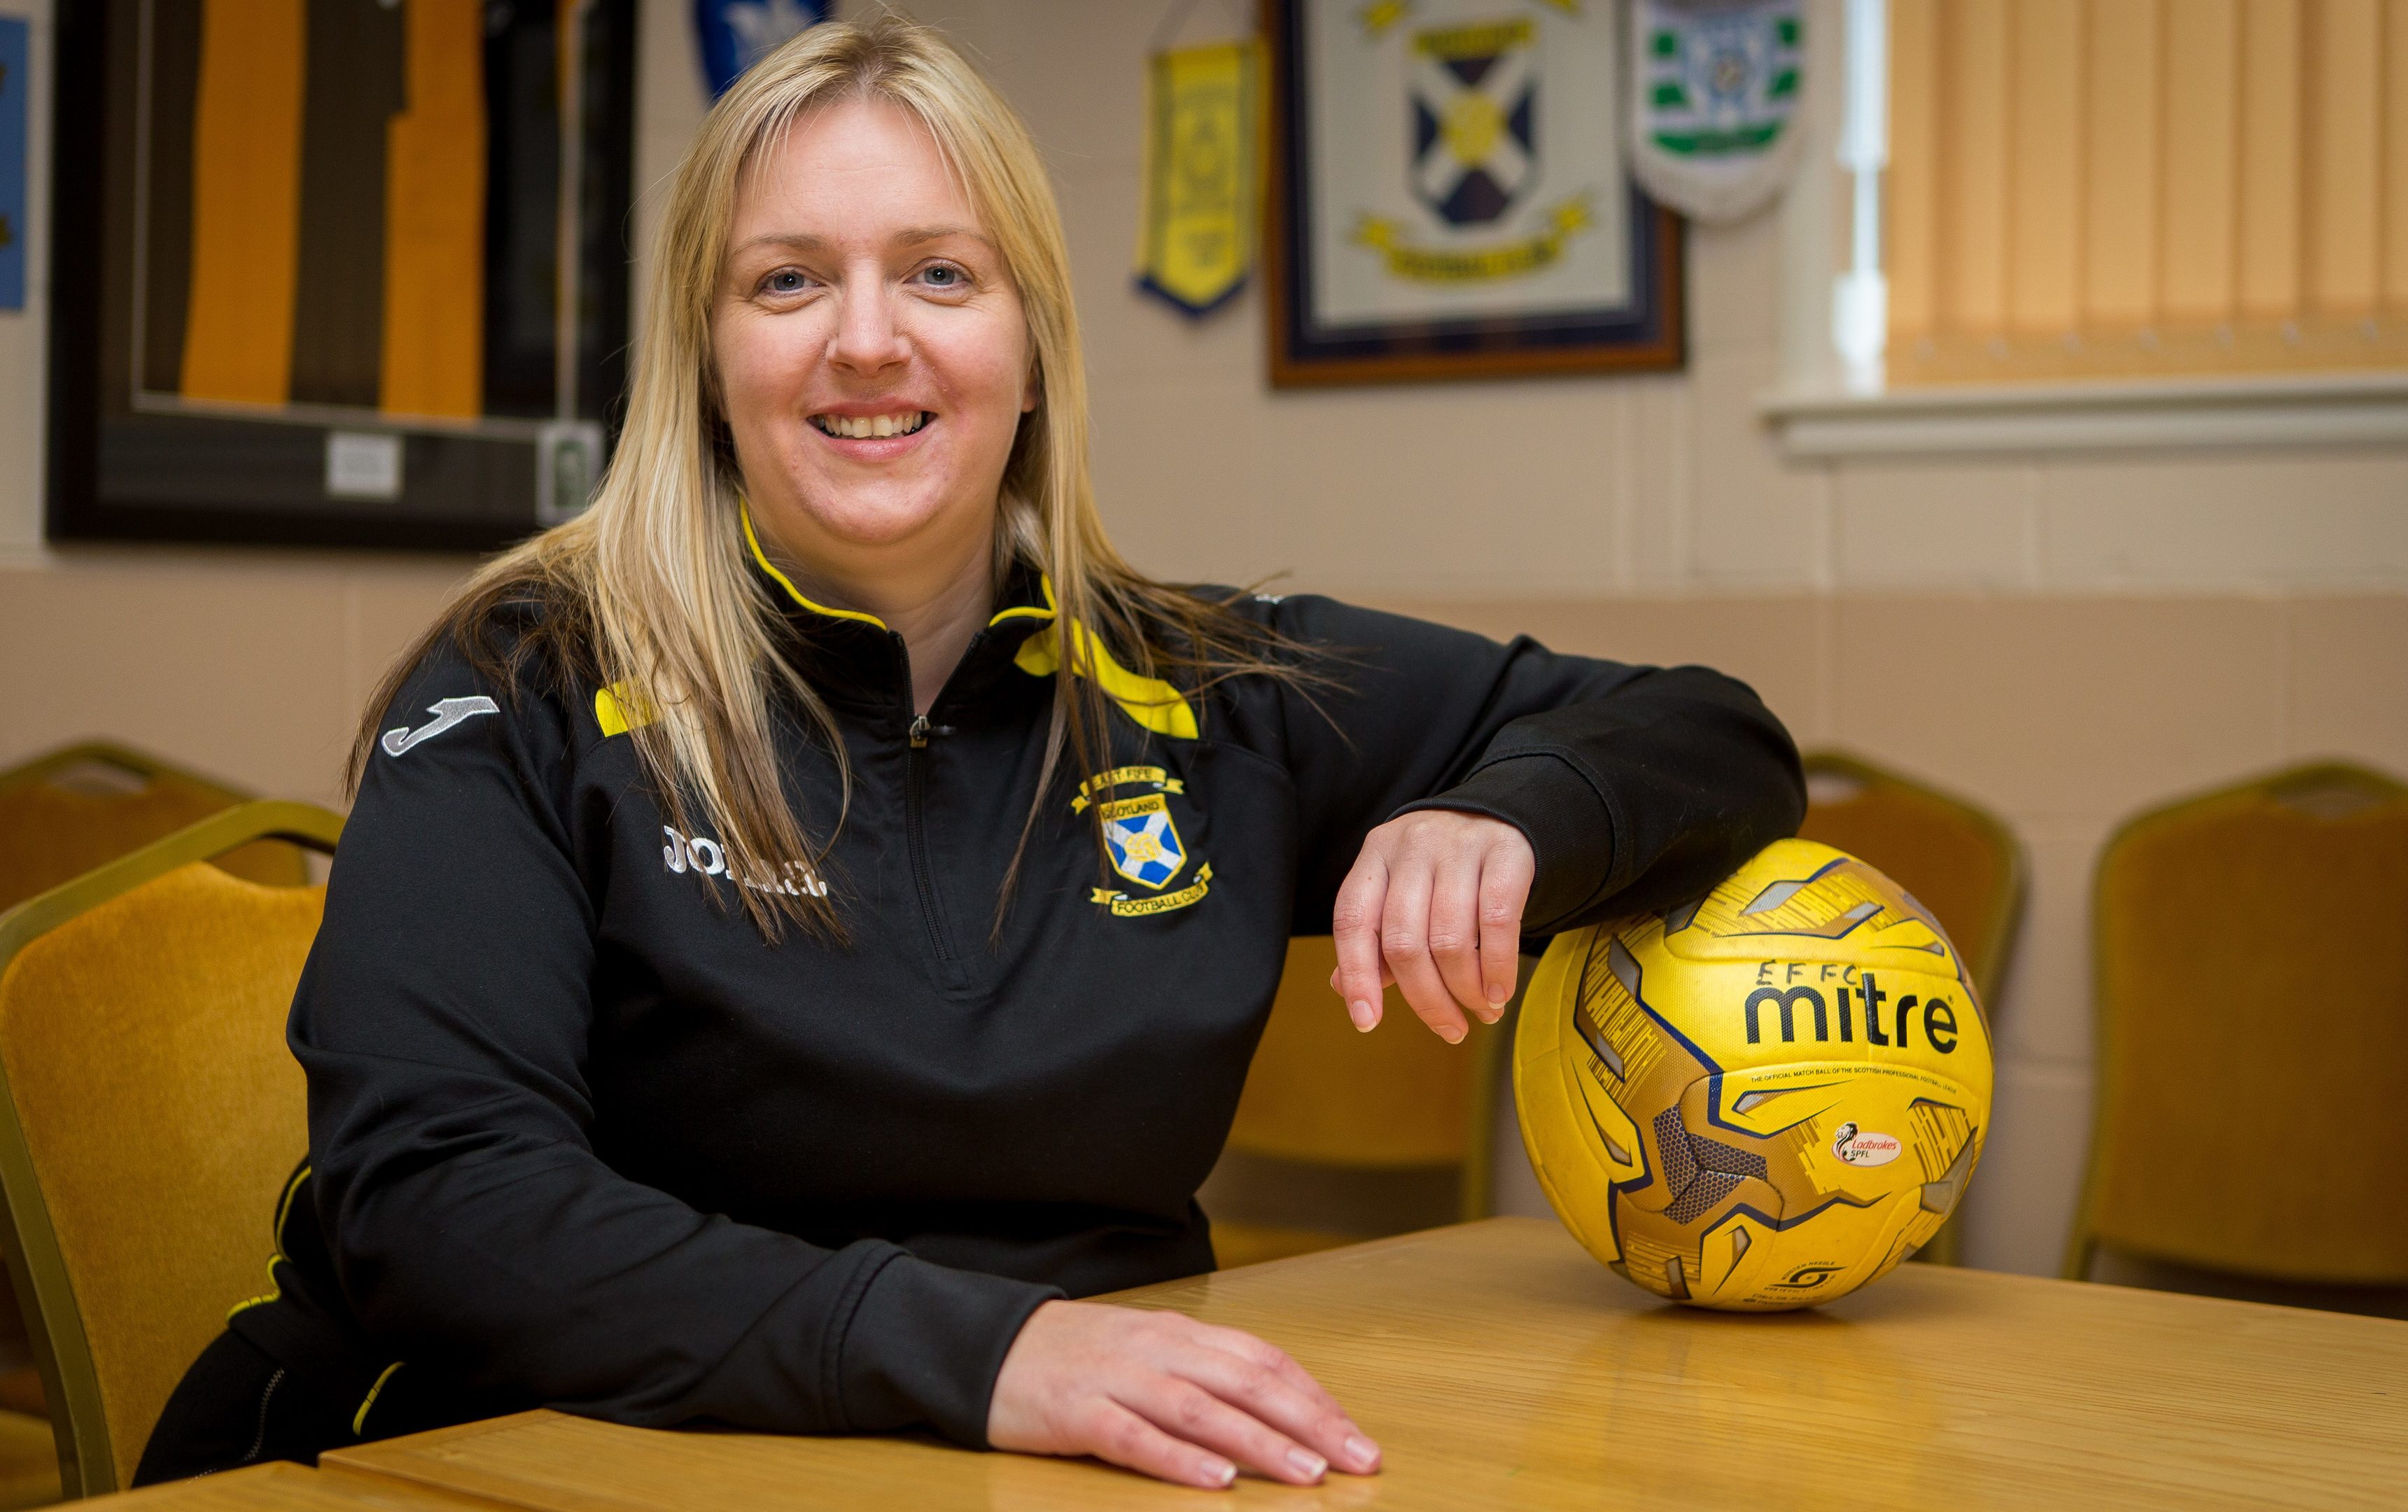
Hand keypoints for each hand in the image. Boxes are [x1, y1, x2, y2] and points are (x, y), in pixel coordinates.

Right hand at [987, 1299, 1380, 1488]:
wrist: (988, 1344)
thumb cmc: (1077, 1356)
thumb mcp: (1149, 1351)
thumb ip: (1205, 1373)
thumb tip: (1277, 1407)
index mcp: (1179, 1334)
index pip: (1262, 1361)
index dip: (1314, 1398)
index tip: (1356, 1436)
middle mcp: (1156, 1350)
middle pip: (1245, 1383)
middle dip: (1308, 1423)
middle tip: (1356, 1460)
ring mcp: (1115, 1379)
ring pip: (1199, 1409)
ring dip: (1258, 1442)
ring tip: (1304, 1474)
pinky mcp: (1075, 1411)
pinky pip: (1134, 1437)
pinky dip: (1178, 1459)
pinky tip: (1215, 1481)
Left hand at [1330, 810, 1532, 1041]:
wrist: (1501, 814)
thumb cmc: (1442, 868)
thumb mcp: (1402, 891)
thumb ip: (1374, 939)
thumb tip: (1341, 988)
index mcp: (1375, 855)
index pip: (1352, 921)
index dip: (1357, 976)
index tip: (1367, 1021)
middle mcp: (1411, 846)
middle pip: (1404, 941)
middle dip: (1427, 999)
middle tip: (1451, 1030)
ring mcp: (1458, 845)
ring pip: (1450, 938)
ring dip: (1466, 990)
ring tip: (1481, 1011)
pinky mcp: (1506, 851)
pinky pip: (1497, 922)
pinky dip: (1498, 968)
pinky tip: (1500, 992)